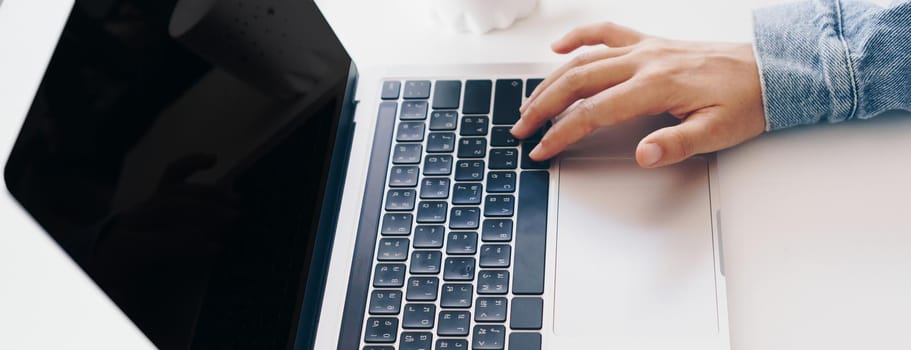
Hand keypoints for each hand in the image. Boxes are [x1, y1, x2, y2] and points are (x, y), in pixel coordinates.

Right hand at [512, 22, 765, 167]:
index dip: (562, 132)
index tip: (543, 149)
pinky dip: (578, 37)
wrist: (770, 71)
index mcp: (656, 85)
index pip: (594, 112)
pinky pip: (606, 32)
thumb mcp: (717, 133)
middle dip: (543, 106)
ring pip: (584, 59)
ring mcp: (645, 49)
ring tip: (529, 102)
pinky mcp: (650, 43)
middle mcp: (644, 62)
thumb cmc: (744, 102)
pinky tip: (558, 47)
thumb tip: (642, 154)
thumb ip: (676, 143)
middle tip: (522, 128)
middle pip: (577, 81)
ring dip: (551, 80)